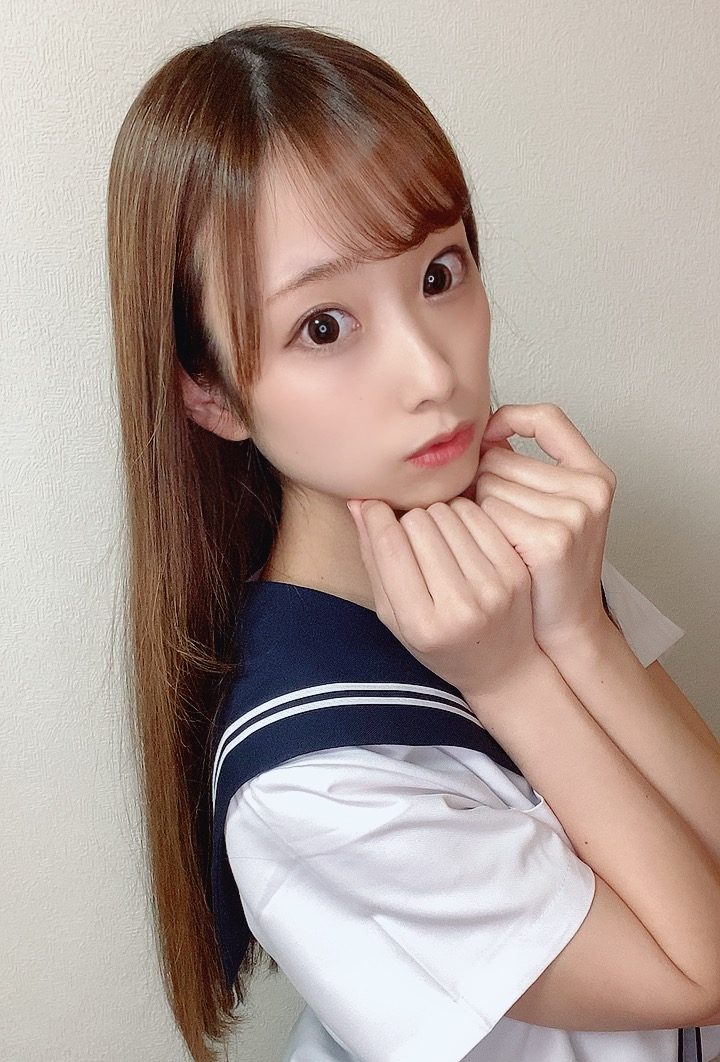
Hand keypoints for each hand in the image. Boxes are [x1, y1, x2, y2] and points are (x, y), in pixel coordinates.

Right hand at [346, 494, 545, 701]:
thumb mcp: (394, 616)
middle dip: (407, 520)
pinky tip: (460, 534)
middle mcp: (459, 607)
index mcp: (421, 625)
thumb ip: (373, 561)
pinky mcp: (515, 570)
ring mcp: (493, 587)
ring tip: (436, 538)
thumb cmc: (437, 644)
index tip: (372, 507)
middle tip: (410, 535)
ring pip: (448, 512)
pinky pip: (478, 515)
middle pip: (419, 523)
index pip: (391, 547)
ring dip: (435, 516)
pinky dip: (462, 515)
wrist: (502, 668)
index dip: (376, 517)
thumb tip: (358, 503)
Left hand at [470, 402, 616, 654]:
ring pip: (488, 485)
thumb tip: (478, 434)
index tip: (487, 438)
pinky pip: (488, 512)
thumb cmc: (546, 568)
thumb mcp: (549, 510)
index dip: (510, 420)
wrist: (564, 626)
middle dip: (482, 482)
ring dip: (477, 510)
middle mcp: (591, 488)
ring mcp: (574, 513)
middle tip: (492, 521)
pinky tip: (493, 552)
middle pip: (500, 458)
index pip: (548, 417)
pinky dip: (479, 530)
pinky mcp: (551, 539)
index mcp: (595, 474)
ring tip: (496, 540)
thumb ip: (525, 468)